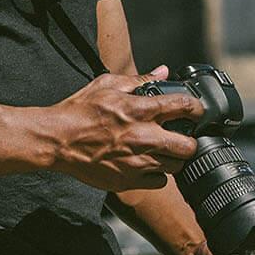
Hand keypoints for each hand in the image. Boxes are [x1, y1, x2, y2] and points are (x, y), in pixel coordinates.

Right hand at [44, 65, 203, 191]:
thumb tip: (162, 72)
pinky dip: (157, 174)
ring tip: (162, 150)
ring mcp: (137, 162)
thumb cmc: (79, 111)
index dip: (197, 108)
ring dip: (173, 157)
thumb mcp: (107, 84)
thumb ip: (139, 80)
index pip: (184, 107)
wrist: (57, 141)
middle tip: (182, 136)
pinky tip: (147, 164)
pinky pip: (159, 182)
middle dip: (190, 140)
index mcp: (139, 110)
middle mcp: (143, 137)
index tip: (196, 111)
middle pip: (189, 146)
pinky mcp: (129, 180)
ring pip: (176, 166)